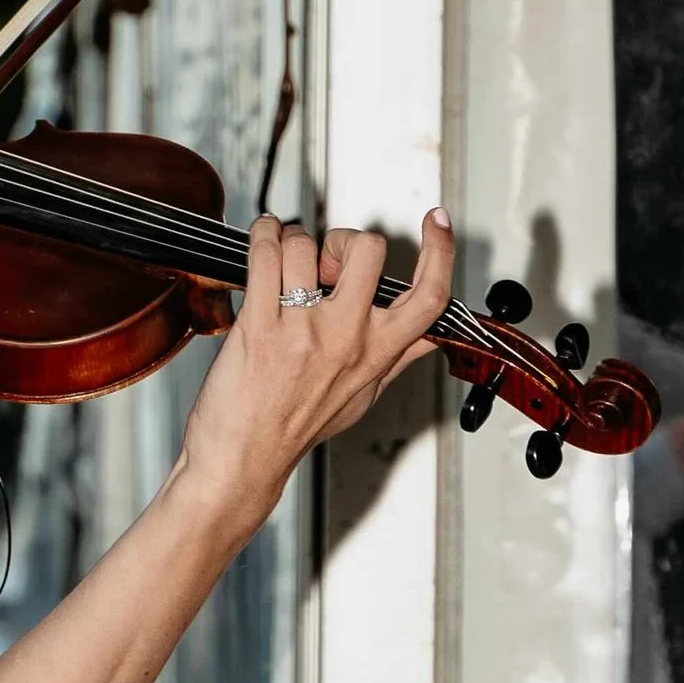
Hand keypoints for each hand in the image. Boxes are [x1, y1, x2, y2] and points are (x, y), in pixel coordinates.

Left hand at [177, 208, 456, 533]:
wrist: (243, 460)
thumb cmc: (297, 430)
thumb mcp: (363, 397)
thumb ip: (399, 359)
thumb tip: (433, 337)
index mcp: (377, 353)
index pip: (428, 297)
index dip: (441, 251)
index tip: (438, 222)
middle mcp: (344, 338)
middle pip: (367, 250)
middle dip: (344, 238)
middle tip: (326, 258)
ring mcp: (301, 331)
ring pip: (306, 245)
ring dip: (291, 239)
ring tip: (281, 259)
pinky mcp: (258, 327)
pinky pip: (264, 257)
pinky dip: (261, 237)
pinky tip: (262, 241)